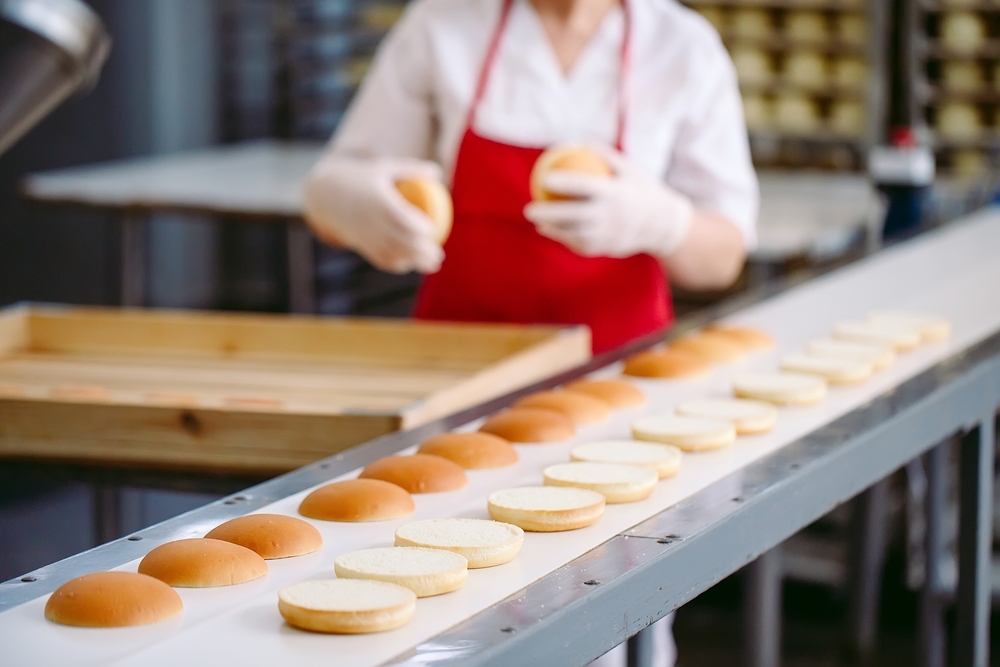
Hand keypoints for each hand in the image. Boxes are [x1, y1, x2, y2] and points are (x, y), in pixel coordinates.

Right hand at [302, 155, 444, 273]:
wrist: (328, 195)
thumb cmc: (363, 178)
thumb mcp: (385, 168)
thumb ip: (412, 169)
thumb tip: (438, 172)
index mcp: (379, 202)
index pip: (404, 219)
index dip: (421, 228)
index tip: (434, 230)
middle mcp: (372, 221)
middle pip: (401, 241)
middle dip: (422, 252)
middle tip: (439, 256)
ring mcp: (365, 236)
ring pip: (392, 254)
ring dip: (413, 262)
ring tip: (432, 265)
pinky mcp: (361, 245)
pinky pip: (380, 258)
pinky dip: (396, 264)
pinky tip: (411, 264)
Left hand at [523, 147, 693, 259]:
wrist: (662, 225)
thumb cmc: (640, 189)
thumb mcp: (628, 168)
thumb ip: (602, 154)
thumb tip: (575, 141)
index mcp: (614, 193)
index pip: (583, 187)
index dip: (562, 182)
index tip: (544, 177)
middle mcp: (609, 216)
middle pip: (571, 216)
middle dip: (547, 214)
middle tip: (529, 208)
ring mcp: (607, 235)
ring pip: (572, 234)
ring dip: (552, 229)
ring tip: (536, 221)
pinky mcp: (606, 249)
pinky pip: (579, 243)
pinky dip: (563, 237)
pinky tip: (549, 231)